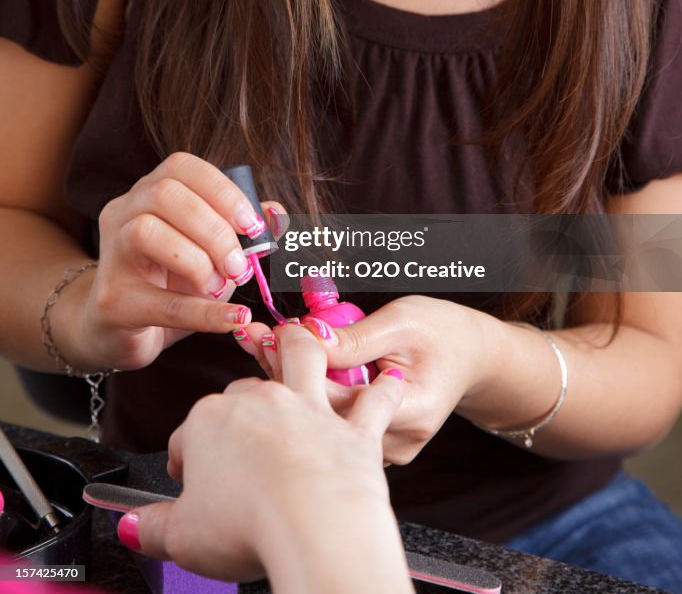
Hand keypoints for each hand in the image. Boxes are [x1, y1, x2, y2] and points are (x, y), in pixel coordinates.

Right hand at [55, 153, 283, 371]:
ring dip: (198, 260)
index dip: (222, 191)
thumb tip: (276, 214)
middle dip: (214, 229)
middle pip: (165, 194)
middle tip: (239, 266)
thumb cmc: (169, 283)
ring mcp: (111, 256)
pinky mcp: (112, 302)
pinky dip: (204, 311)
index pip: (181, 167)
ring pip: (147, 231)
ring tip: (221, 286)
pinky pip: (161, 302)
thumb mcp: (209, 252)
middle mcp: (123, 213)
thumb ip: (241, 230)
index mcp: (148, 192)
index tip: (253, 226)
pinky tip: (233, 318)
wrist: (118, 330)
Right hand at [119, 324, 406, 586]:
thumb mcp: (182, 536)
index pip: (190, 435)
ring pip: (303, 358)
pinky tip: (391, 378)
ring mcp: (309, 410)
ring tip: (299, 335)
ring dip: (301, 344)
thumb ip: (154, 528)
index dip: (188, 460)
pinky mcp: (354, 429)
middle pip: (242, 391)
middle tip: (239, 433)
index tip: (190, 482)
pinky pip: (374, 402)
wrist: (312, 524)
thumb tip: (134, 526)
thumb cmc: (247, 524)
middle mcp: (261, 404)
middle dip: (238, 404)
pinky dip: (384, 390)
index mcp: (211, 422)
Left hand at [240, 296, 490, 465]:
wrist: (473, 354)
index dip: (301, 368)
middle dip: (286, 375)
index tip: (271, 335)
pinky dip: (313, 396)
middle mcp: (398, 441)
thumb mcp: (402, 322)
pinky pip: (334, 423)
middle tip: (255, 338)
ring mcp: (386, 450)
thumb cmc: (443, 333)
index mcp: (412, 410)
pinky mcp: (375, 447)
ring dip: (297, 385)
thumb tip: (308, 341)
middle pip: (324, 417)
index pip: (339, 401)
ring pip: (324, 422)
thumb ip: (356, 339)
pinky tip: (292, 370)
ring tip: (266, 347)